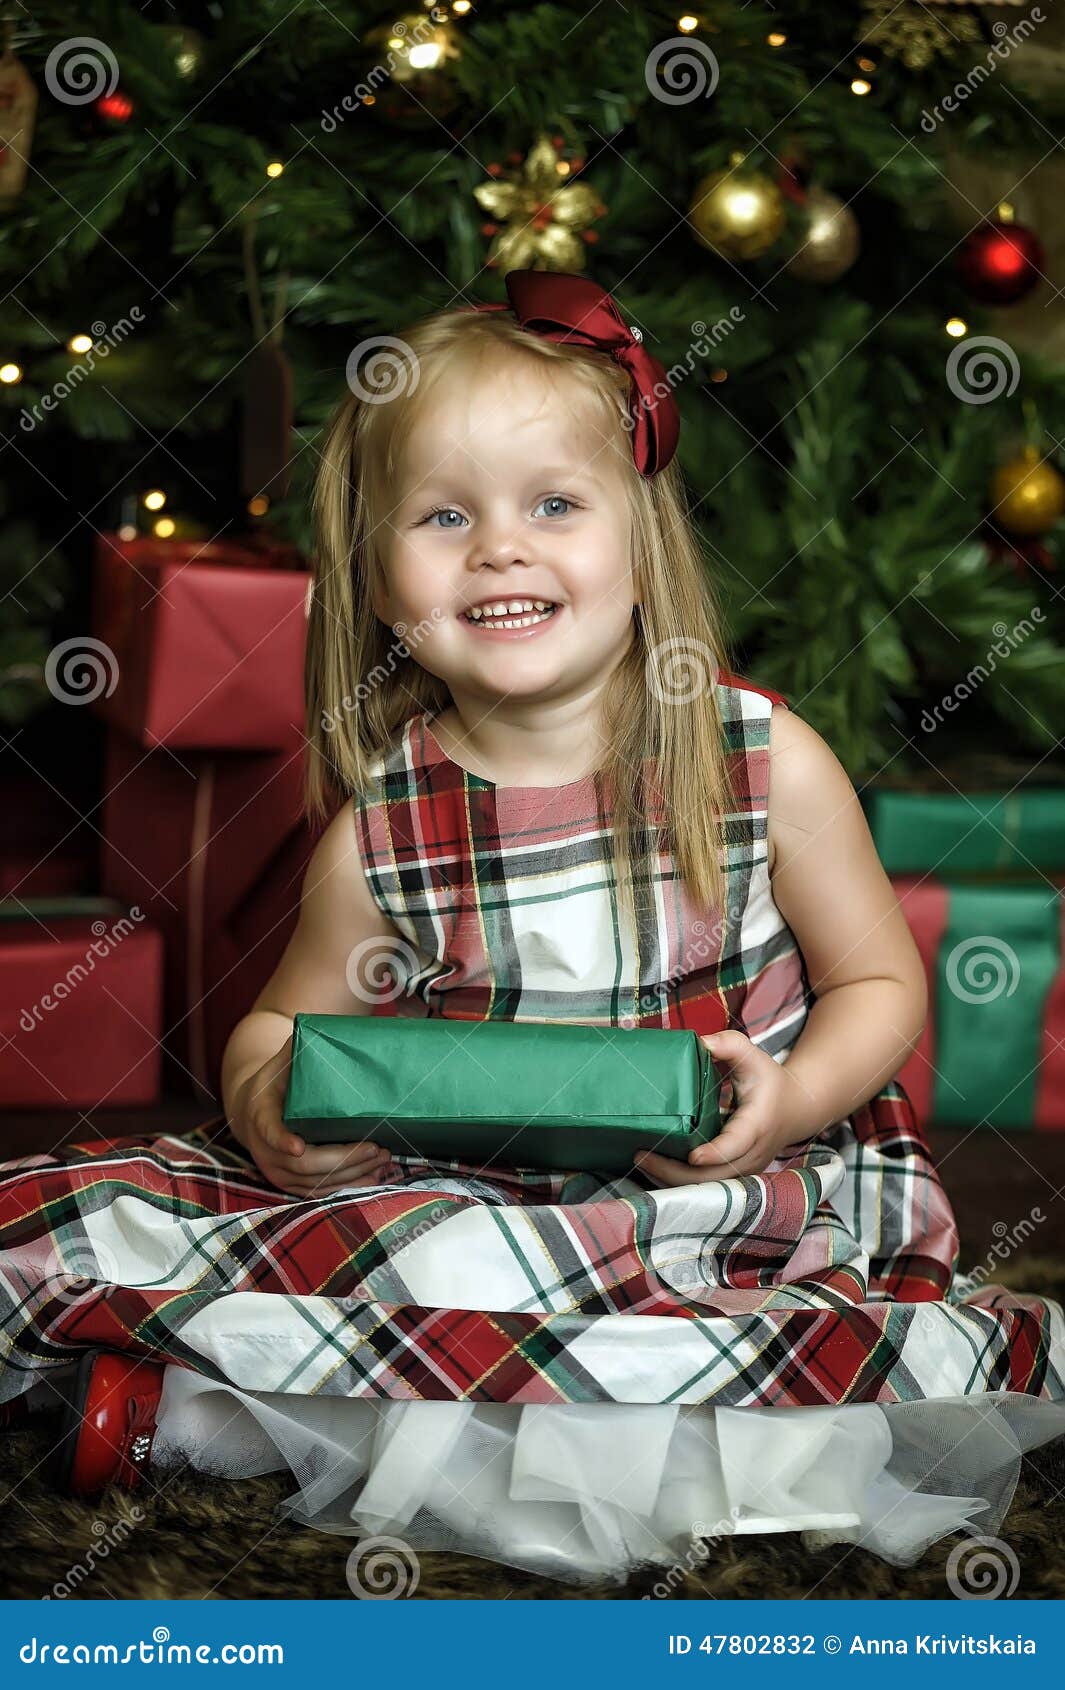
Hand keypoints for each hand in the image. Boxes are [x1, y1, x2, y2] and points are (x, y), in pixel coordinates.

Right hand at [229, 1035, 395, 1197]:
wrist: (254, 1108)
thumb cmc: (276, 1080)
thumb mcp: (282, 1060)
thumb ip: (298, 1047)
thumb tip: (324, 1028)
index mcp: (260, 1114)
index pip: (269, 1130)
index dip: (283, 1140)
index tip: (299, 1146)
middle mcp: (265, 1148)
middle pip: (304, 1163)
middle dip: (343, 1158)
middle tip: (376, 1147)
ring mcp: (277, 1169)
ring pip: (315, 1182)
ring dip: (351, 1174)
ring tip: (382, 1159)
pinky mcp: (291, 1182)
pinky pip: (319, 1192)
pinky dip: (346, 1186)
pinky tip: (372, 1178)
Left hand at [633, 1029, 813, 1186]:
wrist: (796, 1110)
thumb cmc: (770, 1081)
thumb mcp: (754, 1057)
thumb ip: (730, 1044)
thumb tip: (701, 1042)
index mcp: (757, 1125)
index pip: (736, 1145)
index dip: (714, 1153)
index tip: (692, 1156)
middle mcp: (752, 1154)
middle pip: (713, 1176)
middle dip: (674, 1172)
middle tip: (640, 1155)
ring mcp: (744, 1169)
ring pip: (707, 1187)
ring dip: (672, 1180)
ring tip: (641, 1161)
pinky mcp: (735, 1175)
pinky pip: (706, 1185)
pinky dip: (680, 1181)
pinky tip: (655, 1167)